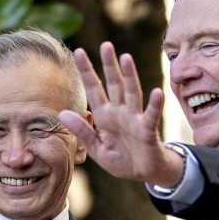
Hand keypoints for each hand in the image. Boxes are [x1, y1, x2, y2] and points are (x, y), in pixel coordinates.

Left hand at [59, 42, 183, 186]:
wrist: (143, 173)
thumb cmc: (120, 159)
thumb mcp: (96, 148)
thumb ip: (82, 131)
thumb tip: (62, 113)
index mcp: (104, 115)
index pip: (94, 89)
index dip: (86, 71)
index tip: (79, 51)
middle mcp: (119, 111)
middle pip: (114, 83)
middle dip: (109, 65)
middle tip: (106, 45)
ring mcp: (134, 118)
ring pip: (131, 92)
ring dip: (129, 76)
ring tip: (125, 58)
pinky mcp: (147, 129)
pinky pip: (150, 115)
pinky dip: (154, 104)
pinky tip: (156, 92)